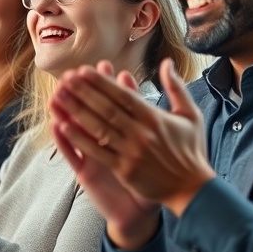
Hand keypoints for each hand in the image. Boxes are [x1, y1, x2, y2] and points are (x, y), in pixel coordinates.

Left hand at [51, 59, 215, 216]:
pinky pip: (97, 152)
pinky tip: (64, 127)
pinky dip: (80, 140)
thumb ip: (176, 87)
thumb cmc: (191, 150)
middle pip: (106, 108)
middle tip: (65, 78)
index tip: (84, 71)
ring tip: (59, 97)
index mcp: (154, 118)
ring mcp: (131, 152)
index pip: (123, 95)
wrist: (192, 189)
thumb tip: (167, 62)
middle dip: (83, 92)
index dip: (101, 82)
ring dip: (76, 111)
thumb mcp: (191, 115)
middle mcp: (141, 133)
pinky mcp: (124, 170)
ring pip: (98, 128)